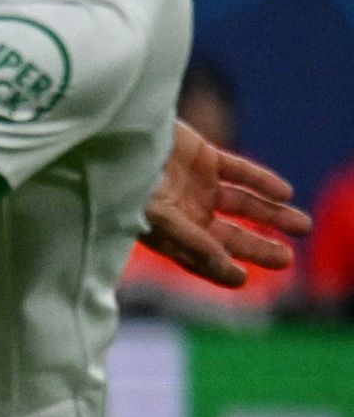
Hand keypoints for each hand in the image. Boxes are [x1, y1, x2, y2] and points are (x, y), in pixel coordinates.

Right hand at [140, 118, 305, 288]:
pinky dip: (262, 181)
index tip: (243, 280)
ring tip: (302, 225)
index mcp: (168, 232)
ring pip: (243, 205)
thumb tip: (228, 268)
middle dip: (258, 248)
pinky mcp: (203, 156)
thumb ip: (194, 242)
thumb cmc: (126, 183)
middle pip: (228, 235)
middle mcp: (185, 211)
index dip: (220, 271)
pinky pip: (240, 172)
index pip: (200, 258)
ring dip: (272, 216)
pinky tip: (284, 193)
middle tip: (286, 260)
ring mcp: (195, 184)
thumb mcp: (159, 218)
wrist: (114, 137)